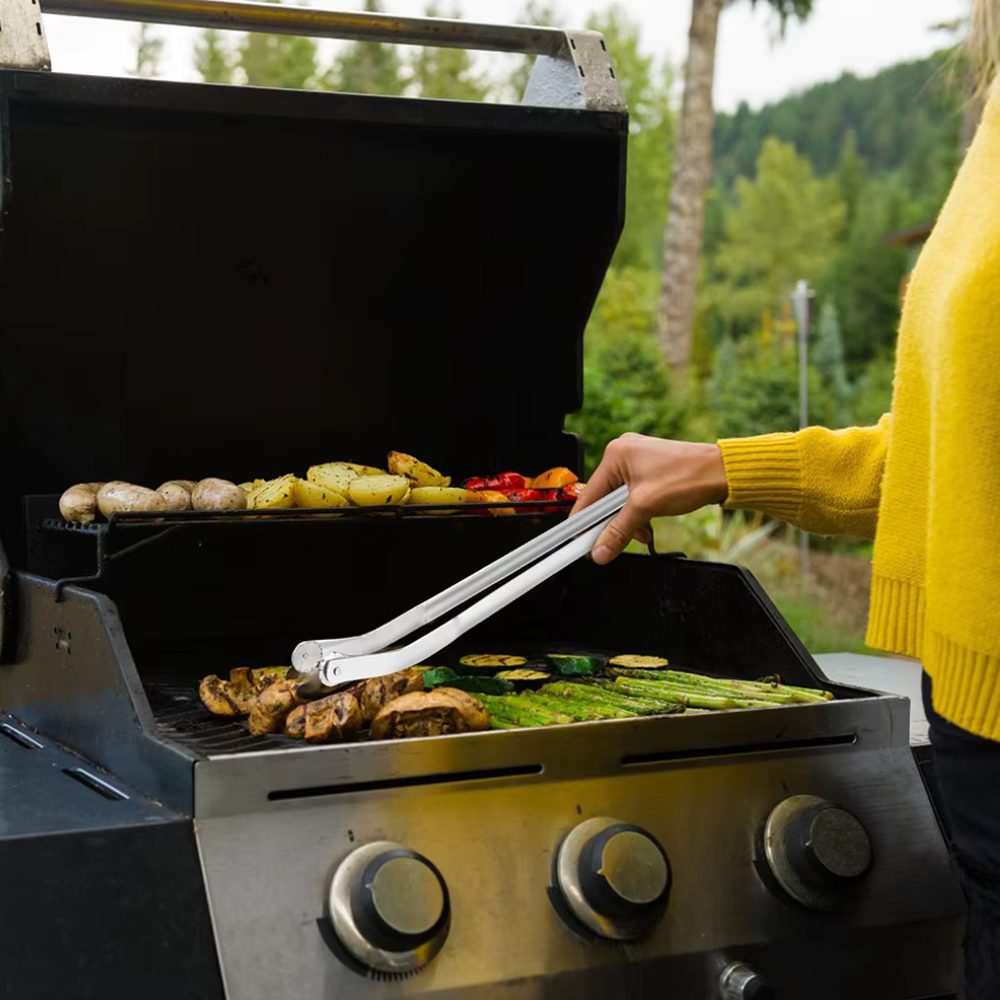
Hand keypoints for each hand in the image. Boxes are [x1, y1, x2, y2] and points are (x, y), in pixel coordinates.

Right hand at [570, 433, 728, 564]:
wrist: (722, 473)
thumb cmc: (690, 476)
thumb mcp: (646, 508)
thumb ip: (619, 531)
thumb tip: (601, 550)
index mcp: (616, 453)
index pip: (588, 494)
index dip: (583, 522)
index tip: (577, 542)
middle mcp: (623, 453)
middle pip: (604, 498)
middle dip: (611, 523)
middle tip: (609, 544)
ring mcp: (637, 461)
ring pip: (620, 500)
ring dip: (627, 521)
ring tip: (641, 532)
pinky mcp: (649, 471)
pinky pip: (633, 496)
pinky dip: (638, 513)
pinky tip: (647, 524)